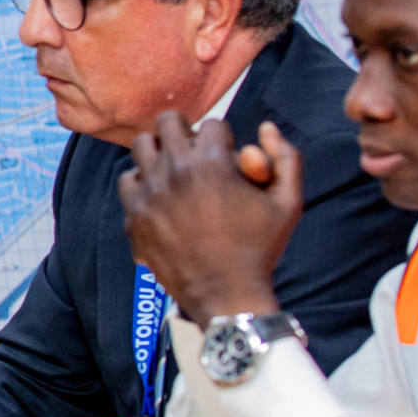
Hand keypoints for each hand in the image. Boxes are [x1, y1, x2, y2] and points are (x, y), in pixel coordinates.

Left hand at [118, 113, 304, 322]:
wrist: (227, 295)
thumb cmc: (261, 248)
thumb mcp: (289, 203)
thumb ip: (287, 158)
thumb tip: (266, 126)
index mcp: (213, 163)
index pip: (212, 123)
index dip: (223, 137)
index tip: (226, 156)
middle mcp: (177, 171)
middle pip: (169, 122)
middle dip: (185, 130)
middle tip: (196, 151)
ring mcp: (151, 192)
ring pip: (142, 145)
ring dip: (160, 150)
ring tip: (175, 168)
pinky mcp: (135, 213)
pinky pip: (128, 179)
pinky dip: (142, 181)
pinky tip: (160, 193)